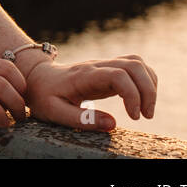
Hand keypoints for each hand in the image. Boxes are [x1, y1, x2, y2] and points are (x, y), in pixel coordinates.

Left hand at [22, 55, 157, 130]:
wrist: (37, 79)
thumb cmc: (44, 97)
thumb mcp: (54, 112)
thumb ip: (81, 118)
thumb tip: (112, 124)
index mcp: (84, 75)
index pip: (118, 74)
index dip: (133, 94)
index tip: (133, 117)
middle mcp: (97, 66)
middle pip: (134, 64)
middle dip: (148, 90)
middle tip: (146, 115)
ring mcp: (104, 65)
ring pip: (137, 63)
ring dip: (149, 85)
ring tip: (145, 111)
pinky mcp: (109, 70)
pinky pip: (134, 67)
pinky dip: (145, 82)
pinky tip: (140, 101)